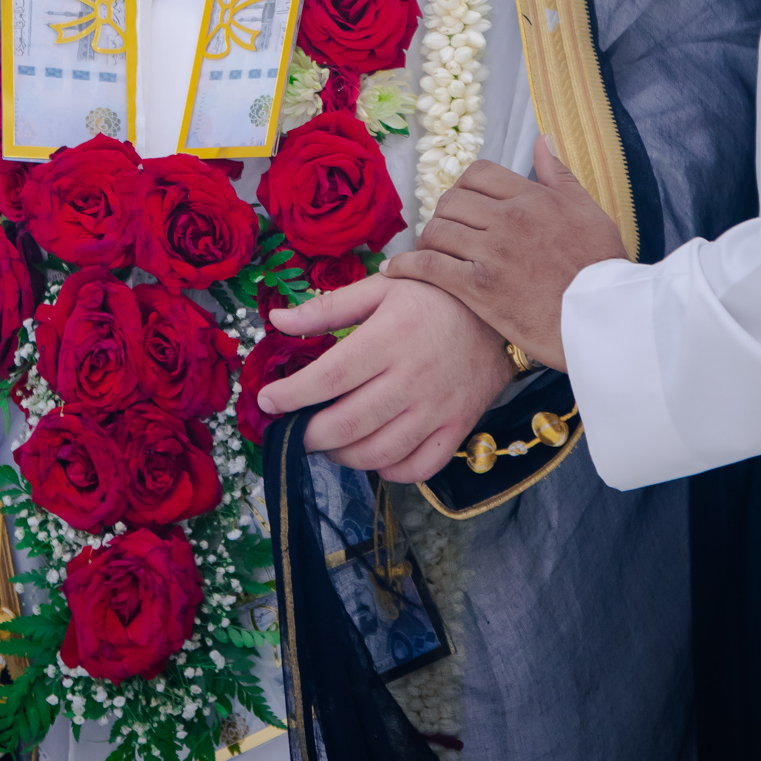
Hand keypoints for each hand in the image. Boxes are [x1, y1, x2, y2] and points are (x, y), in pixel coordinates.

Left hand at [258, 272, 510, 482]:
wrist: (494, 309)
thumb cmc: (430, 295)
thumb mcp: (378, 289)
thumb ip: (326, 308)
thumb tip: (277, 320)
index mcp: (388, 338)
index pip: (329, 377)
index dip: (292, 395)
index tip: (267, 402)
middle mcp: (412, 378)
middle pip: (349, 424)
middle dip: (310, 435)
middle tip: (295, 430)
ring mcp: (437, 408)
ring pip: (379, 452)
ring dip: (343, 456)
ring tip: (329, 443)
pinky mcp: (458, 427)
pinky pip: (418, 468)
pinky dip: (389, 471)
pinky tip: (374, 454)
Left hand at [383, 137, 625, 369]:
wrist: (606, 320)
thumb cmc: (602, 267)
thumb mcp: (588, 209)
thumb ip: (559, 173)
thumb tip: (543, 138)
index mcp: (532, 197)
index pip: (478, 173)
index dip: (464, 186)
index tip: (463, 204)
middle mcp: (508, 219)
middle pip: (452, 200)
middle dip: (444, 214)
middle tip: (446, 231)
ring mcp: (491, 253)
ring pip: (438, 231)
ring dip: (428, 240)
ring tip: (428, 251)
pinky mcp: (480, 289)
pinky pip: (430, 267)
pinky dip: (407, 266)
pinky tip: (395, 271)